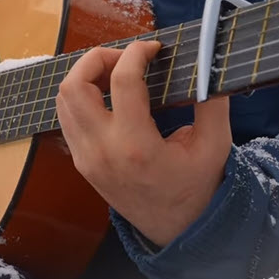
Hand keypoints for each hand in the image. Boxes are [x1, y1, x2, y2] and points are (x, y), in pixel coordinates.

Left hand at [55, 41, 232, 246]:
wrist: (175, 230)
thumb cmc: (196, 187)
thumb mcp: (215, 146)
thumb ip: (212, 102)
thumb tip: (207, 61)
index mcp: (136, 146)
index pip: (123, 81)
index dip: (136, 53)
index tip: (153, 48)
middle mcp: (102, 150)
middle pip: (74, 85)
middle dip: (96, 59)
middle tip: (125, 57)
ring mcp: (85, 156)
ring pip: (63, 99)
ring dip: (85, 76)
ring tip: (116, 72)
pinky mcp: (79, 160)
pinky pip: (66, 117)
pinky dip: (80, 97)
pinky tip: (107, 94)